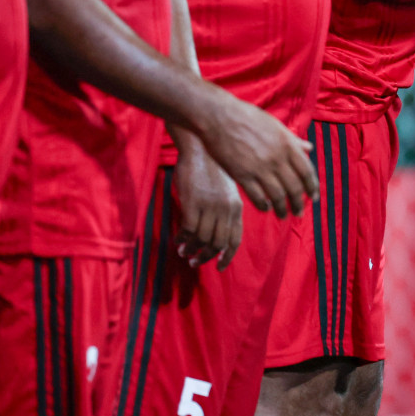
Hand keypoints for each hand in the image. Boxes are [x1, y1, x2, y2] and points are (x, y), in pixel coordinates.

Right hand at [172, 145, 242, 269]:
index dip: (227, 256)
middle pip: (217, 243)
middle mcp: (226, 209)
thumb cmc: (213, 168)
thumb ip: (228, 209)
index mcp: (236, 207)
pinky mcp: (192, 203)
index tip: (220, 267)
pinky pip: (188, 230)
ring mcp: (209, 207)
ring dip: (192, 249)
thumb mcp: (228, 190)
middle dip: (206, 256)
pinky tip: (177, 239)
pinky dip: (182, 238)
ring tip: (184, 251)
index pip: (235, 239)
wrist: (201, 148)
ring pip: (202, 239)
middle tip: (195, 261)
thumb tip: (220, 234)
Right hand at [199, 96, 317, 216]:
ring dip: (282, 208)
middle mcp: (277, 158)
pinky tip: (266, 208)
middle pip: (294, 187)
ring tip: (283, 215)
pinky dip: (263, 205)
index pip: (307, 171)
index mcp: (288, 145)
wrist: (219, 117)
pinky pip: (257, 196)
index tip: (314, 197)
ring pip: (277, 196)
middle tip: (299, 213)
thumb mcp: (276, 126)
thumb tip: (309, 148)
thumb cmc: (248, 117)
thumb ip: (293, 140)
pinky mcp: (241, 175)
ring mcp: (259, 168)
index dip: (312, 187)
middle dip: (298, 203)